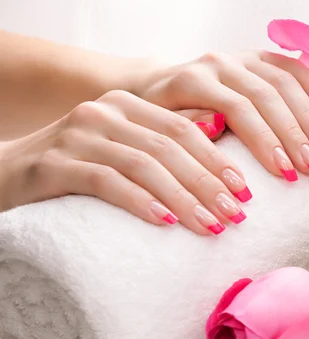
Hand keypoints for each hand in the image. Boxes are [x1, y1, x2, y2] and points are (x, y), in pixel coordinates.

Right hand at [0, 90, 250, 234]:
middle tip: (239, 215)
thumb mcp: (126, 149)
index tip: (248, 191)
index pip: (186, 128)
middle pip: (171, 146)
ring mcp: (78, 134)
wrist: (7, 174)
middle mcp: (106, 111)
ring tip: (213, 226)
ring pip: (145, 164)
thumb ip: (165, 138)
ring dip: (184, 197)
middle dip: (210, 183)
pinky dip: (139, 201)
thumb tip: (222, 129)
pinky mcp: (54, 163)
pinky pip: (106, 181)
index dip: (220, 160)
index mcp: (130, 104)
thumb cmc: (81, 168)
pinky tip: (165, 222)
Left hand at [134, 51, 308, 180]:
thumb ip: (187, 124)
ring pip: (283, 81)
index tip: (285, 173)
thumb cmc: (158, 116)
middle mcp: (219, 63)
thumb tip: (217, 125)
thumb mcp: (159, 127)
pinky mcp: (254, 57)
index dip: (264, 141)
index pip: (238, 109)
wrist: (156, 86)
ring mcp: (240, 57)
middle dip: (293, 134)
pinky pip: (289, 65)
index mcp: (193, 80)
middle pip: (266, 96)